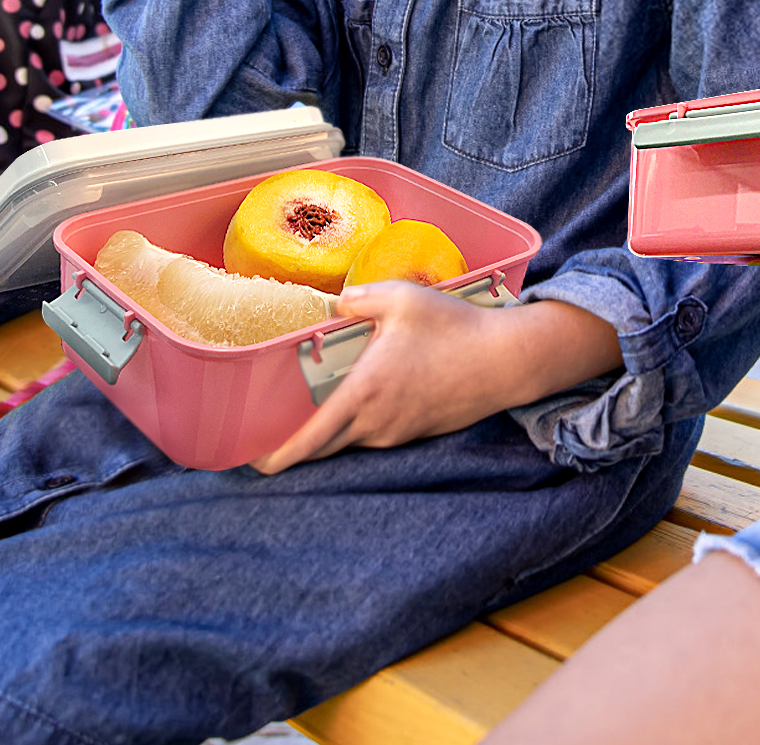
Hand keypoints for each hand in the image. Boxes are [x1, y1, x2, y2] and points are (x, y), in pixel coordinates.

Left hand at [251, 281, 504, 473]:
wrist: (506, 360)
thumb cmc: (454, 328)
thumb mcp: (403, 299)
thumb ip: (359, 300)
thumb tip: (333, 304)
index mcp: (364, 393)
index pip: (309, 440)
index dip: (276, 456)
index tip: (253, 460)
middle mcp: (377, 422)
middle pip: (325, 446)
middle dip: (297, 443)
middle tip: (274, 429)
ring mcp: (399, 432)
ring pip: (353, 438)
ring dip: (336, 426)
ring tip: (328, 399)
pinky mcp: (418, 432)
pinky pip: (379, 432)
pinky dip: (365, 420)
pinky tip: (374, 392)